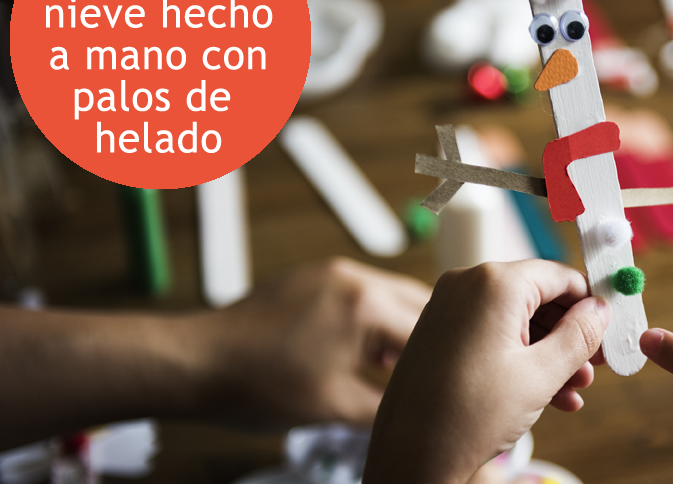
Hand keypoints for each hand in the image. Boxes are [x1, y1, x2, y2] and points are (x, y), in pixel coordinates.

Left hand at [197, 257, 431, 427]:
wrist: (195, 363)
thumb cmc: (254, 386)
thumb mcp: (334, 408)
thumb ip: (387, 409)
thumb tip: (419, 417)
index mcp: (366, 306)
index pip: (432, 332)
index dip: (449, 362)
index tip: (460, 381)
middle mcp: (355, 277)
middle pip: (422, 304)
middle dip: (436, 339)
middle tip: (443, 374)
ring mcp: (332, 272)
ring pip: (393, 296)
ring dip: (405, 327)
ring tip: (404, 367)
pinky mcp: (314, 277)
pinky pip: (364, 293)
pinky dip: (376, 318)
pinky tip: (368, 352)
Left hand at [362, 260, 609, 483]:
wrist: (407, 456)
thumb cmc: (469, 415)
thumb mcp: (541, 376)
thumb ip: (579, 336)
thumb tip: (600, 310)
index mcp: (494, 283)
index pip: (560, 276)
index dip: (590, 305)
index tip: (610, 331)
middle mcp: (467, 284)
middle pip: (538, 297)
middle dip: (570, 335)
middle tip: (595, 368)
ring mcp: (449, 308)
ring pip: (516, 320)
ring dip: (549, 353)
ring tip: (574, 390)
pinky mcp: (439, 332)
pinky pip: (491, 335)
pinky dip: (520, 359)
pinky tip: (547, 396)